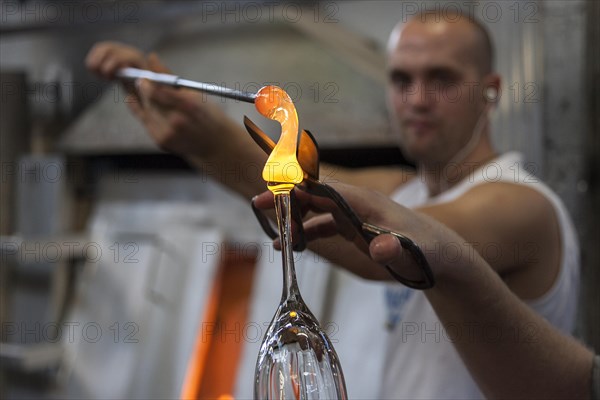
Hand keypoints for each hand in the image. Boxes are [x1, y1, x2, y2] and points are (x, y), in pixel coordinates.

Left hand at [85, 41, 236, 156]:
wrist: (215, 143)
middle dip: (144, 89)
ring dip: (143, 100)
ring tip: (144, 93)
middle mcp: (177, 121)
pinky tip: (138, 103)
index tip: (145, 76)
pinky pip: (146, 122)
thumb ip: (170, 76)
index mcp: (189, 105)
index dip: (147, 81)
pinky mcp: (161, 142)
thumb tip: (152, 58)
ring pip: (146, 110)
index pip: (158, 89)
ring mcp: (168, 134)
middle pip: (149, 100)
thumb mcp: (195, 93)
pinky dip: (142, 111)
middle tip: (142, 82)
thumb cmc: (209, 116)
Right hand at [253, 183, 469, 279]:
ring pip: (316, 209)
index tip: (273, 186)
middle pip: (315, 193)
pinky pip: (323, 225)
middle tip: (258, 204)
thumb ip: (395, 248)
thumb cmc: (430, 252)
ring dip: (294, 217)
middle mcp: (357, 203)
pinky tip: (291, 245)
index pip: (325, 187)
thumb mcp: (414, 252)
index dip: (298, 186)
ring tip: (273, 235)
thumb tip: (379, 246)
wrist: (444, 257)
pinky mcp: (356, 228)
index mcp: (366, 202)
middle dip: (286, 196)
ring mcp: (356, 215)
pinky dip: (305, 233)